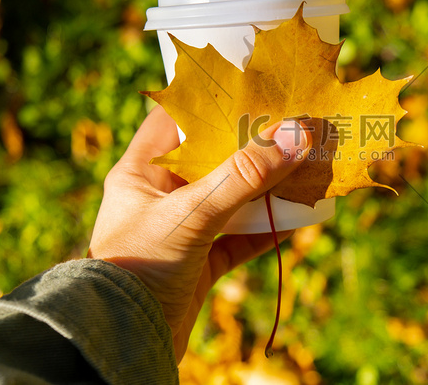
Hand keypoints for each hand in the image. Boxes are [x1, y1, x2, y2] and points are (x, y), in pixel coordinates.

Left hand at [88, 106, 308, 361]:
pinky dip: (267, 228)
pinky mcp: (199, 263)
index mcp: (141, 172)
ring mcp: (182, 230)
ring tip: (305, 166)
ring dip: (267, 187)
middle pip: (212, 159)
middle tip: (291, 123)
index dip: (210, 102)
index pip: (174, 121)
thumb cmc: (140, 266)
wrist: (122, 341)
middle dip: (252, 145)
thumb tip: (297, 133)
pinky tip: (298, 217)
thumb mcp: (192, 213)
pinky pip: (239, 238)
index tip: (250, 86)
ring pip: (232, 199)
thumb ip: (243, 175)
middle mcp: (161, 196)